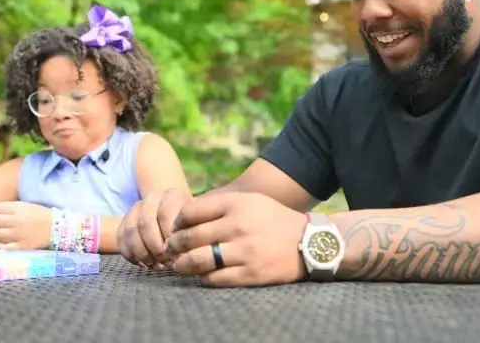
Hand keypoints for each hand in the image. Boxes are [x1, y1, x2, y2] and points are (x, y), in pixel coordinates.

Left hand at [0, 201, 52, 249]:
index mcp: (19, 208)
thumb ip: (10, 208)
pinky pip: (4, 246)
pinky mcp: (22, 246)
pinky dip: (0, 244)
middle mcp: (17, 221)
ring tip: (0, 231)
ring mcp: (19, 234)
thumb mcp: (27, 206)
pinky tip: (2, 242)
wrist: (58, 228)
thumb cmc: (41, 215)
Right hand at [117, 188, 190, 269]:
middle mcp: (152, 198)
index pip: (165, 214)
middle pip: (146, 223)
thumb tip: (183, 256)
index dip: (169, 237)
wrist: (172, 215)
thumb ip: (189, 236)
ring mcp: (136, 208)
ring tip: (154, 265)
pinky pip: (121, 238)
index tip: (177, 254)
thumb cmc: (188, 225)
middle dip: (155, 248)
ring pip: (131, 231)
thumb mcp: (195, 226)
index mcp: (172, 196)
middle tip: (165, 262)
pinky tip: (143, 264)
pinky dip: (130, 254)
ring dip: (142, 253)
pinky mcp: (124, 221)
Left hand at [164, 192, 307, 286]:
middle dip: (174, 245)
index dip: (177, 222)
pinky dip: (202, 278)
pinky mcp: (250, 274)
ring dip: (183, 264)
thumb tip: (183, 217)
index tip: (175, 228)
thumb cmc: (272, 219)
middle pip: (190, 237)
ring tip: (179, 265)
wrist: (309, 242)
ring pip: (198, 260)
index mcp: (236, 204)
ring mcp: (245, 251)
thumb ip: (218, 205)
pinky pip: (214, 279)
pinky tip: (200, 275)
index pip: (191, 212)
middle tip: (170, 249)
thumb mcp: (248, 201)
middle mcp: (239, 226)